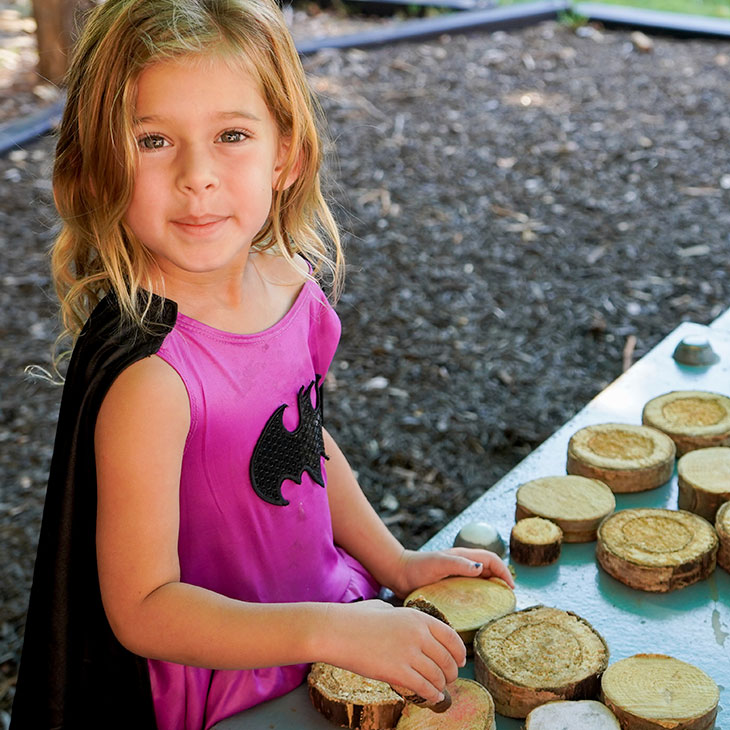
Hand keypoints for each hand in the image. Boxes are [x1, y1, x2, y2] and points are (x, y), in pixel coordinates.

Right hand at [320, 599, 464, 704]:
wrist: (335, 631)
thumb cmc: (356, 619)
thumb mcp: (386, 609)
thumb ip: (404, 618)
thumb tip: (412, 629)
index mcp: (417, 617)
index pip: (451, 637)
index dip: (459, 652)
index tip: (460, 660)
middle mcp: (418, 634)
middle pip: (447, 659)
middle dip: (451, 672)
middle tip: (449, 679)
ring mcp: (408, 653)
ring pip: (438, 676)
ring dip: (441, 686)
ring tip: (439, 690)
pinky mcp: (397, 672)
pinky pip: (424, 687)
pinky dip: (432, 695)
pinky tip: (431, 697)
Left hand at [390, 547, 514, 597]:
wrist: (398, 574)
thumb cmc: (417, 567)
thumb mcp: (438, 563)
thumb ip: (458, 564)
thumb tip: (481, 568)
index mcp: (462, 556)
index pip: (491, 560)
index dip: (504, 572)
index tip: (511, 588)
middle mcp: (462, 564)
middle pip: (489, 569)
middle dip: (501, 581)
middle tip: (508, 599)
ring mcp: (456, 575)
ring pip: (481, 580)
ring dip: (491, 589)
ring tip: (497, 606)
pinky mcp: (449, 585)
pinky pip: (470, 590)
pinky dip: (479, 597)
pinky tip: (477, 611)